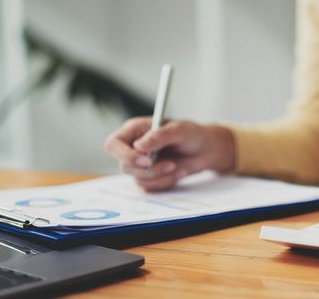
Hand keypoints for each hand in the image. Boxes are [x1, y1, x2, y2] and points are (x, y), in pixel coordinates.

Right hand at [104, 117, 234, 190]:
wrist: (205, 150)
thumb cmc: (191, 134)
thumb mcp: (179, 130)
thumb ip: (159, 136)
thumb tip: (138, 146)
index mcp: (134, 130)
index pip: (113, 144)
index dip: (125, 155)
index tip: (146, 161)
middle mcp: (133, 148)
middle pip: (125, 166)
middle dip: (149, 170)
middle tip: (171, 165)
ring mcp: (140, 164)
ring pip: (138, 179)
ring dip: (160, 176)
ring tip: (177, 166)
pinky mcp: (149, 177)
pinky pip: (149, 187)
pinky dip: (166, 182)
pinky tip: (179, 172)